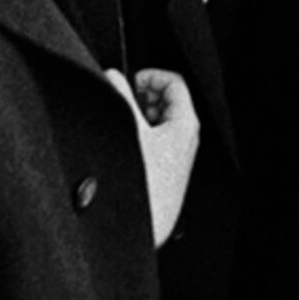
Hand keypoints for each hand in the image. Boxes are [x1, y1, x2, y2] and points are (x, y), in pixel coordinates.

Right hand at [109, 67, 200, 246]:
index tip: (131, 80)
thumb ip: (121, 96)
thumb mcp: (128, 128)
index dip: (151, 75)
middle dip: (142, 97)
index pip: (174, 82)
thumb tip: (113, 77)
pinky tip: (121, 145)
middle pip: (167, 102)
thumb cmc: (142, 183)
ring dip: (139, 117)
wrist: (143, 224)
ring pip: (159, 123)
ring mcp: (176, 156)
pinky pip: (154, 142)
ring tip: (119, 122)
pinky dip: (139, 136)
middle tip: (122, 99)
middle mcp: (185, 139)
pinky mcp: (165, 170)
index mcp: (184, 124)